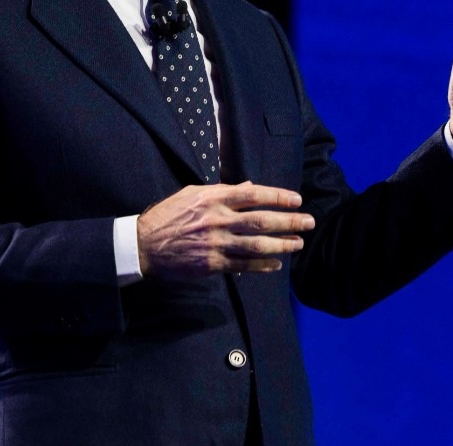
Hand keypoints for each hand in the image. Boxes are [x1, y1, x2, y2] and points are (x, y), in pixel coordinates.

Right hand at [136, 182, 314, 277]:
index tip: (297, 199)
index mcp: (214, 198)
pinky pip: (242, 266)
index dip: (278, 196)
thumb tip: (250, 187)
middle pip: (261, 220)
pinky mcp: (211, 264)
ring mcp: (216, 244)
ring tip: (299, 243)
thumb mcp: (193, 193)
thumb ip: (223, 189)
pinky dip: (261, 266)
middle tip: (309, 221)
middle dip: (289, 221)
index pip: (254, 195)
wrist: (143, 244)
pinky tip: (276, 265)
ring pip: (256, 245)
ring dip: (281, 244)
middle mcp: (218, 220)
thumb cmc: (169, 214)